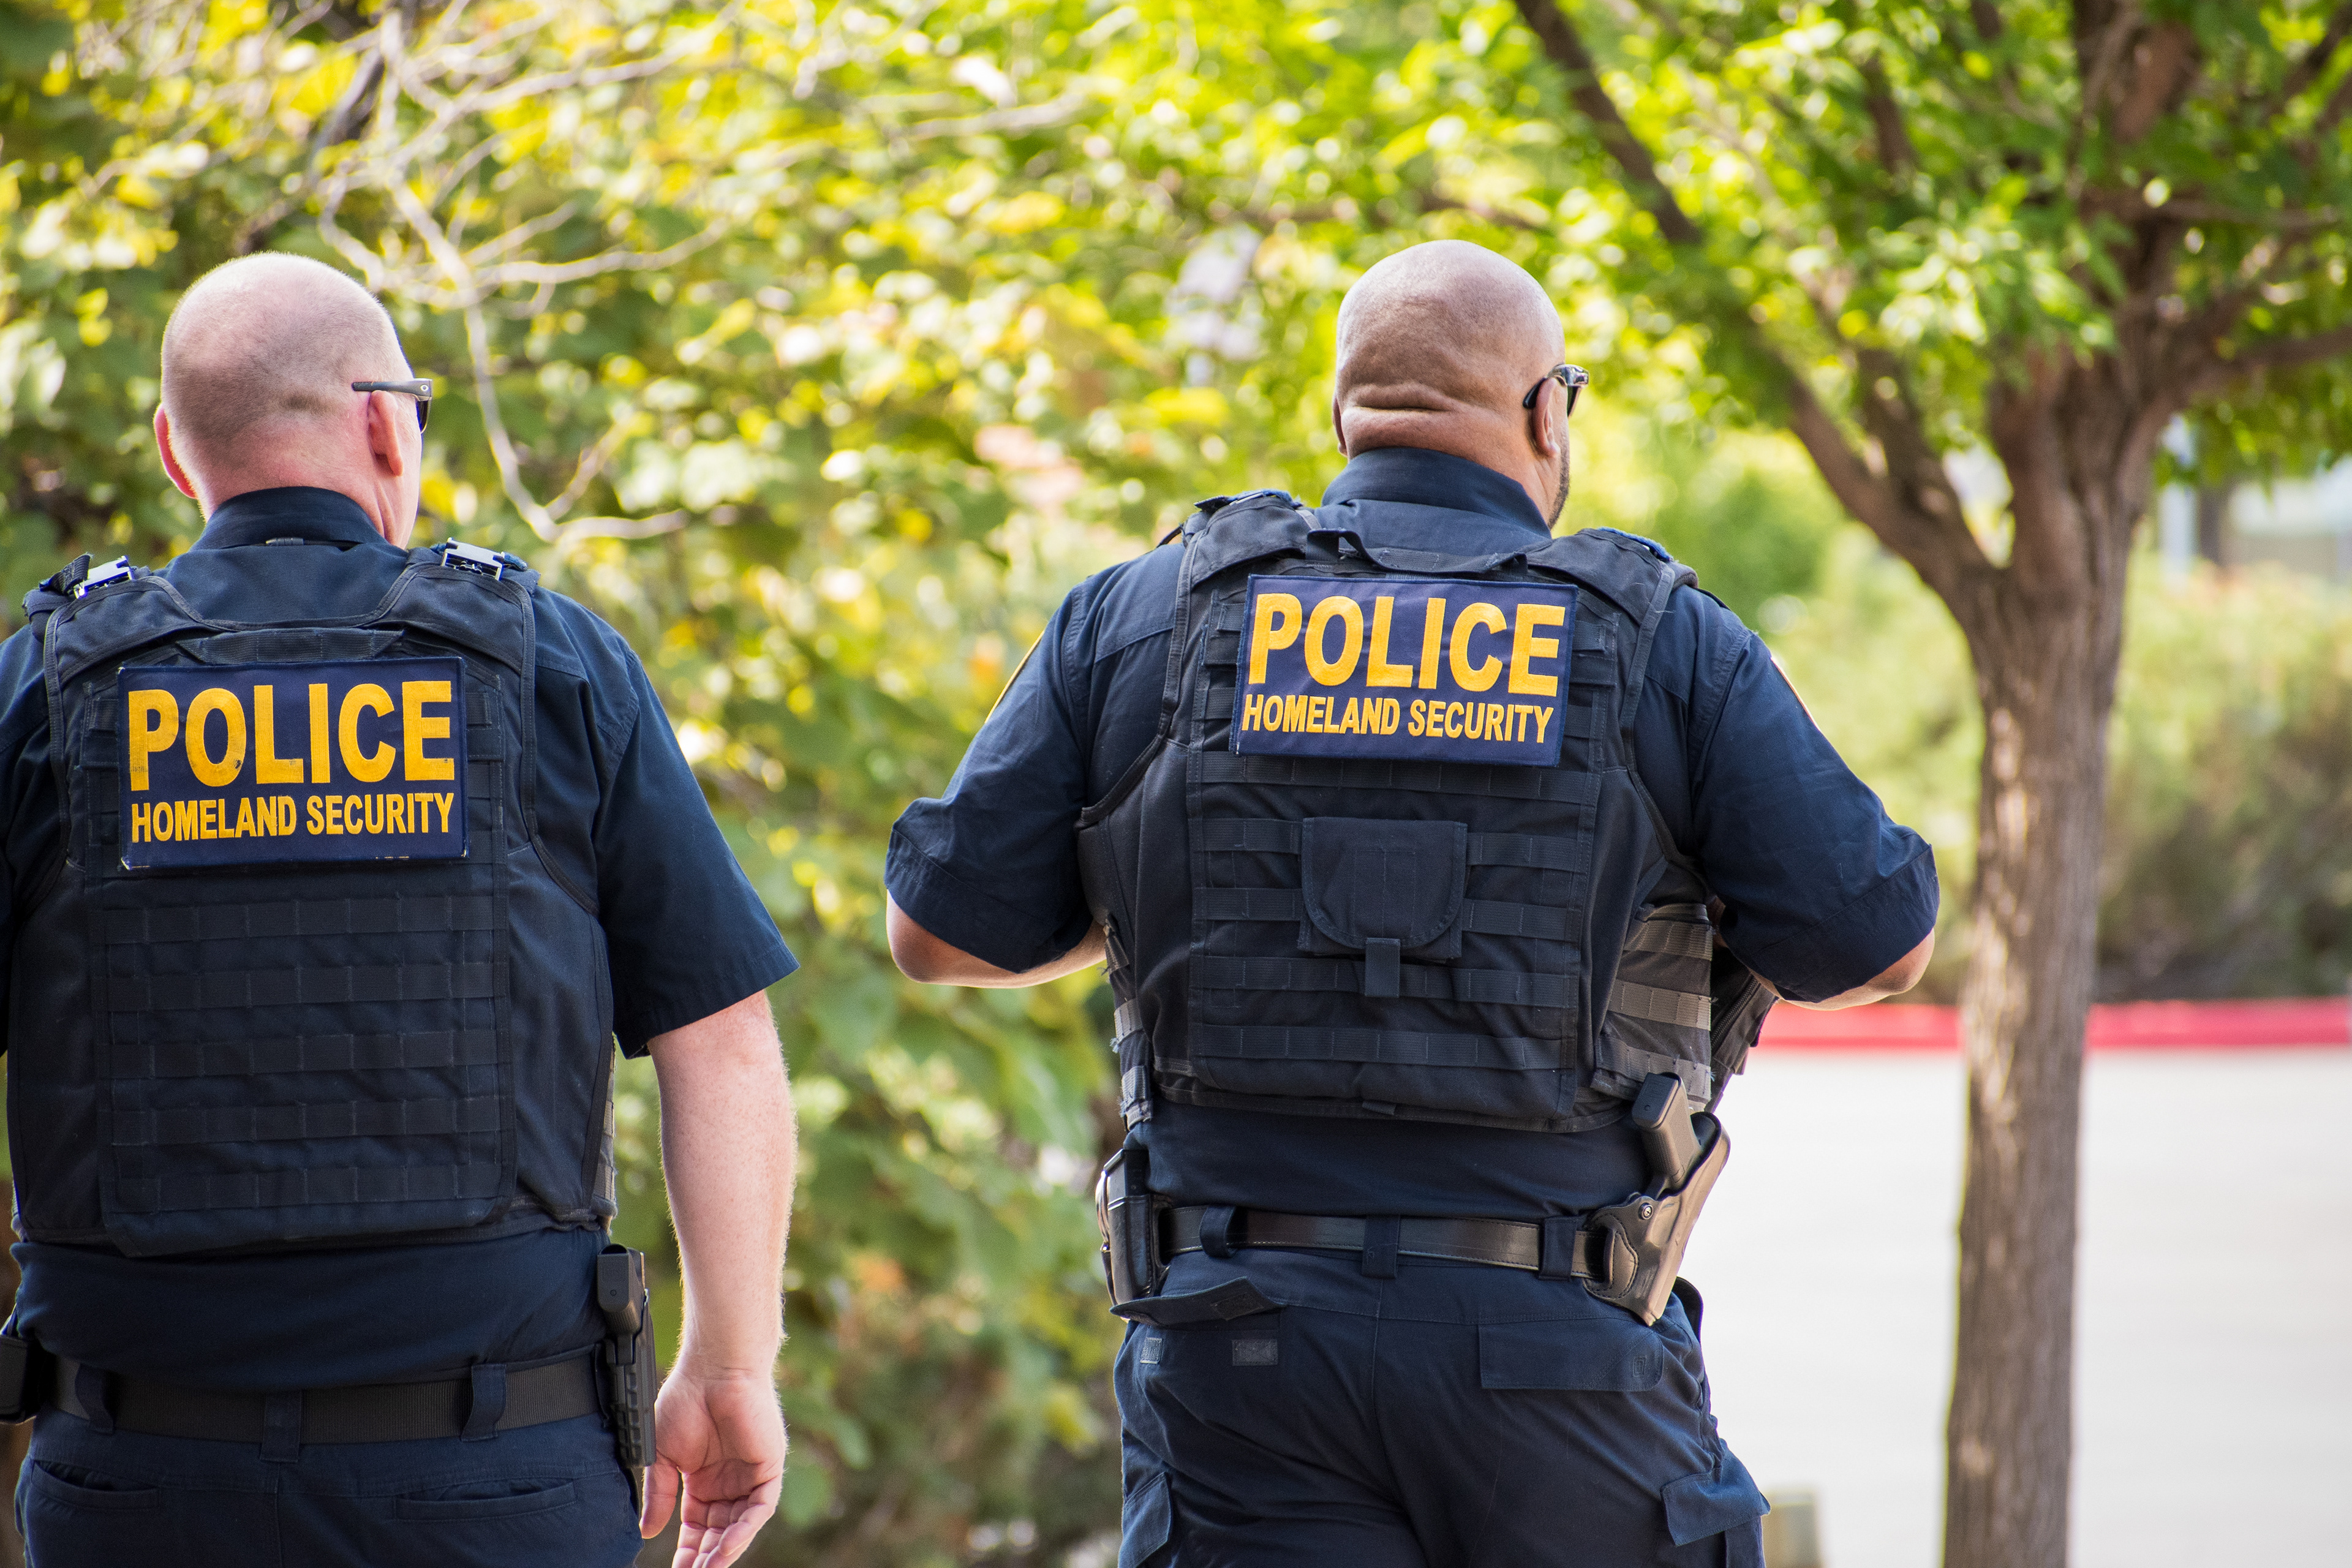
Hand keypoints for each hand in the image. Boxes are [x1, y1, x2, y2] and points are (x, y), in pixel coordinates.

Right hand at [641, 1362, 786, 1567]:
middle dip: (705, 1557)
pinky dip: (745, 1531)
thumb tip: (648, 1533)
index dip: (687, 1550)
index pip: (697, 1526)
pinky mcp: (768, 1468)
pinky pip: (760, 1508)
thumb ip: (659, 1495)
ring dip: (725, 1550)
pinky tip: (727, 1548)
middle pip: (718, 1532)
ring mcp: (749, 1476)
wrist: (713, 1370)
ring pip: (740, 1526)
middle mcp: (729, 1482)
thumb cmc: (686, 1401)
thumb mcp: (663, 1456)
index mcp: (703, 1481)